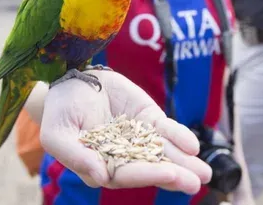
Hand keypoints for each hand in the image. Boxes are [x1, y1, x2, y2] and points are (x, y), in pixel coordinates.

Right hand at [39, 70, 211, 194]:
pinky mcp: (148, 119)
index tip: (168, 174)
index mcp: (101, 165)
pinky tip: (194, 146)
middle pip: (151, 167)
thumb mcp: (58, 134)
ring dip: (184, 162)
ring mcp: (138, 137)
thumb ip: (76, 156)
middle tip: (195, 182)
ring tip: (204, 172)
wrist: (71, 80)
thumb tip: (100, 177)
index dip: (147, 174)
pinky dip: (180, 136)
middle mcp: (124, 156)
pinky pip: (166, 129)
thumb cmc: (59, 111)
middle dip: (173, 175)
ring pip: (164, 152)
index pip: (126, 174)